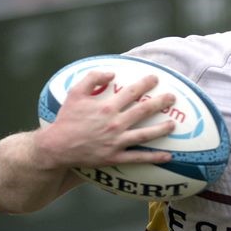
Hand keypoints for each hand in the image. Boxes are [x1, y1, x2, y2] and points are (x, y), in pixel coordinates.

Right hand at [35, 70, 176, 168]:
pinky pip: (138, 158)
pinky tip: (168, 156)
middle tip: (172, 98)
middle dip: (161, 102)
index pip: (132, 92)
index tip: (156, 78)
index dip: (145, 84)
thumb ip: (92, 78)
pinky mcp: (115, 157)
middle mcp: (115, 124)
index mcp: (107, 107)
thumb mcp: (75, 93)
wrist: (57, 147)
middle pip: (143, 111)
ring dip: (162, 129)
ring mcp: (116, 141)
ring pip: (145, 134)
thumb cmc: (66, 119)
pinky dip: (154, 157)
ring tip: (173, 124)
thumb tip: (112, 73)